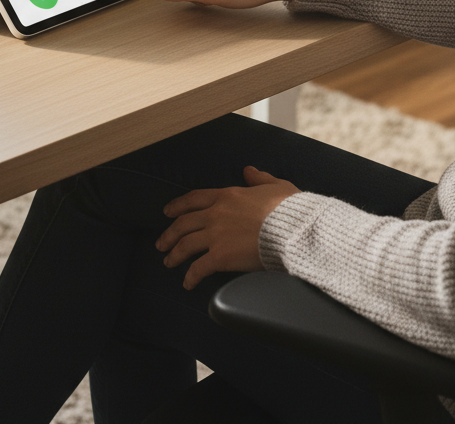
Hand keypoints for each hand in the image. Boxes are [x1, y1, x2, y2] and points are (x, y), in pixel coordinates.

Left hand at [157, 166, 300, 289]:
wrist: (293, 228)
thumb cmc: (289, 207)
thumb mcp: (275, 185)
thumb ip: (259, 178)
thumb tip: (249, 170)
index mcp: (227, 195)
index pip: (194, 199)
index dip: (178, 206)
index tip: (167, 212)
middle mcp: (216, 213)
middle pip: (183, 223)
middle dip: (169, 233)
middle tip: (161, 243)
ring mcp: (216, 235)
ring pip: (185, 245)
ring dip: (174, 254)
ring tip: (168, 262)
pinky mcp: (221, 257)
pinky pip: (198, 268)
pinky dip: (190, 277)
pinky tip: (187, 283)